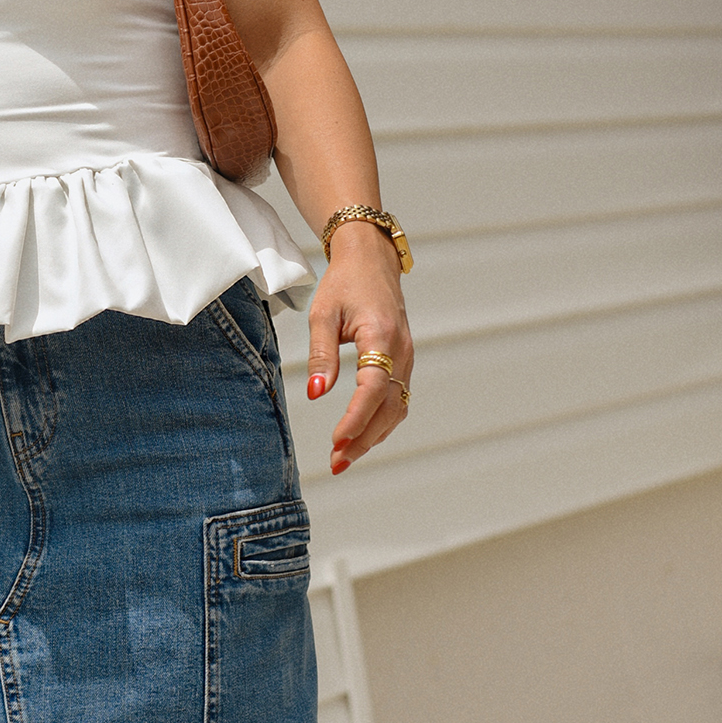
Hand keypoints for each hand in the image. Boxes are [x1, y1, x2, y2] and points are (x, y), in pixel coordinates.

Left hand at [305, 229, 412, 474]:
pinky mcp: (403, 361)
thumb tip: (315, 393)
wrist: (371, 260)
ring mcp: (406, 357)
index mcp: (382, 336)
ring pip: (396, 408)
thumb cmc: (345, 282)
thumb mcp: (323, 313)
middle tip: (336, 462)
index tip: (337, 440)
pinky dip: (381, 422)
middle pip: (388, 407)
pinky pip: (397, 398)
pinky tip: (361, 436)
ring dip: (373, 436)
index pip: (373, 388)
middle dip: (363, 438)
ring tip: (345, 456)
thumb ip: (320, 354)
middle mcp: (401, 350)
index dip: (356, 418)